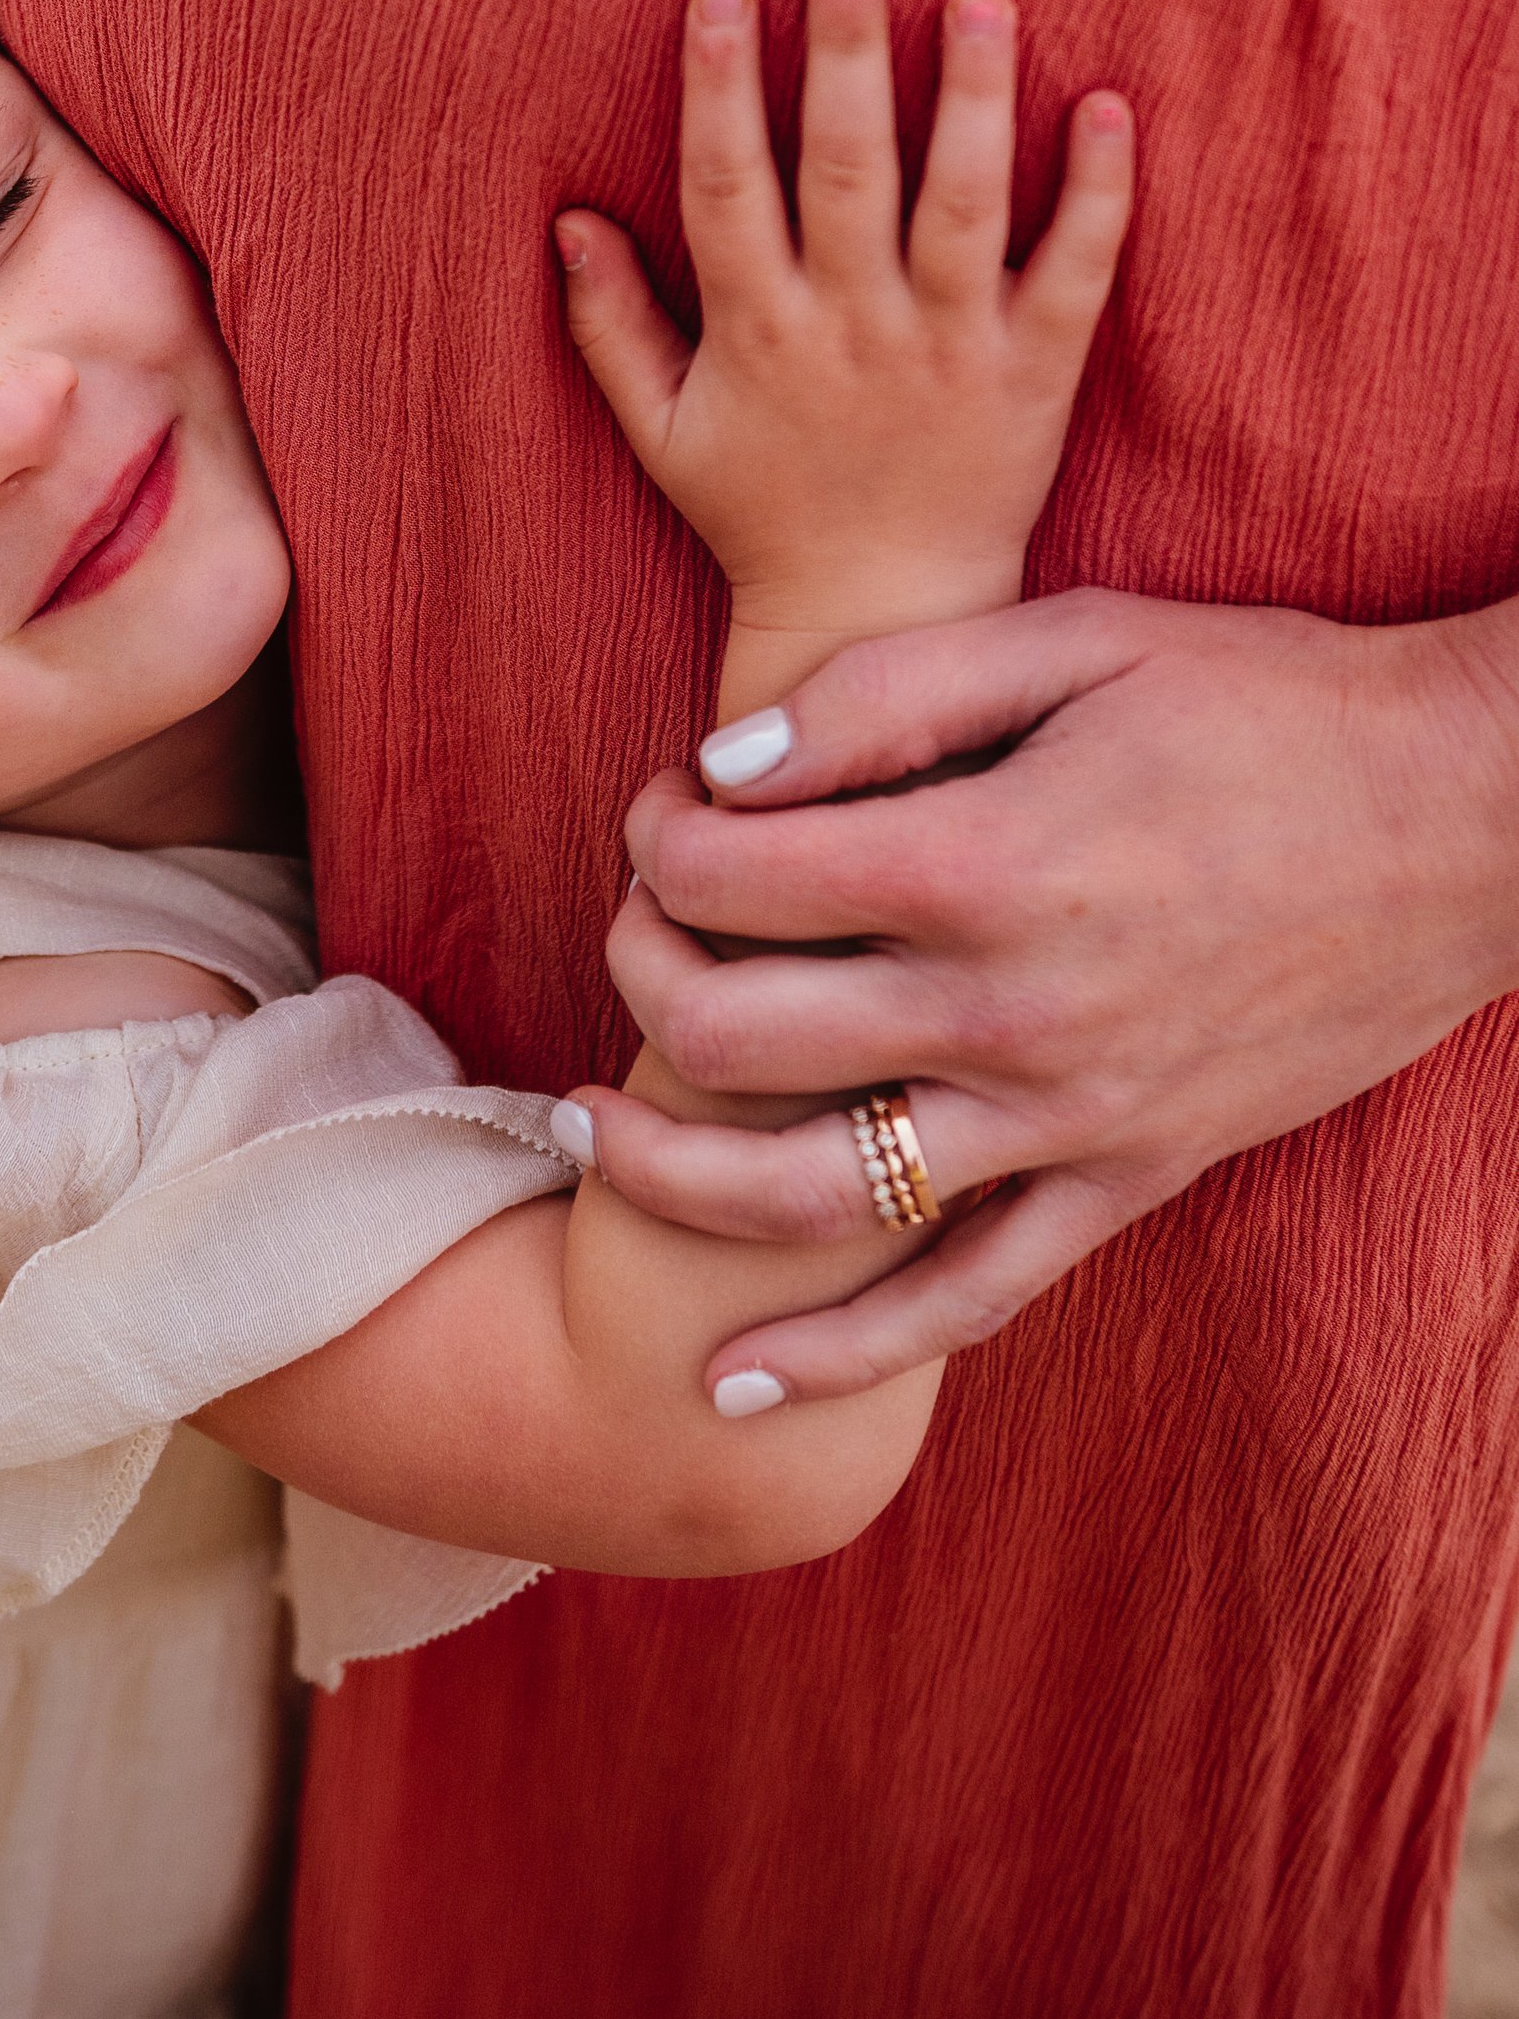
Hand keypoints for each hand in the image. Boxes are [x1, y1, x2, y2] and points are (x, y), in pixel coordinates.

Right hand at [555, 0, 1131, 666]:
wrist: (882, 620)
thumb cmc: (759, 513)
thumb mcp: (662, 430)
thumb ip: (609, 324)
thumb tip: (565, 216)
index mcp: (758, 333)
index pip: (729, 189)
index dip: (721, 89)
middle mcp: (855, 332)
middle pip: (847, 173)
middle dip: (845, 54)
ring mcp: (952, 351)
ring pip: (963, 207)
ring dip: (973, 97)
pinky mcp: (1037, 375)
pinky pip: (1074, 273)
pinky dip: (1096, 192)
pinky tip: (1107, 102)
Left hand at [564, 587, 1518, 1403]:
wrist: (1472, 817)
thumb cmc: (1267, 702)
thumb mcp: (1075, 637)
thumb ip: (883, 690)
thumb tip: (715, 768)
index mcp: (987, 859)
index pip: (730, 878)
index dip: (658, 837)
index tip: (668, 808)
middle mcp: (1013, 1011)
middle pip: (735, 1036)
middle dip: (641, 972)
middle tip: (637, 928)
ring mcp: (1072, 1119)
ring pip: (813, 1197)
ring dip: (670, 1175)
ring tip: (588, 1127)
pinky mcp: (1129, 1183)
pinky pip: (968, 1303)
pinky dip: (843, 1359)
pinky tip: (734, 1381)